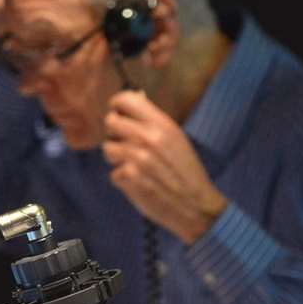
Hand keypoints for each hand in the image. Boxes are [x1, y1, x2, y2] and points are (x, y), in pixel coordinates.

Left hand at [102, 91, 227, 242]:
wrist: (195, 205)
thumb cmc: (186, 173)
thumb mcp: (177, 139)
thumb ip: (154, 122)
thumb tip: (136, 98)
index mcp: (161, 124)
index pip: (126, 100)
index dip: (118, 106)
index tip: (119, 113)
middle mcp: (148, 138)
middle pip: (110, 122)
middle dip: (114, 133)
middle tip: (124, 142)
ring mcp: (136, 158)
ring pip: (107, 148)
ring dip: (116, 158)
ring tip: (133, 165)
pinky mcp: (129, 178)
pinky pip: (113, 173)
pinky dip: (122, 180)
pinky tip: (138, 183)